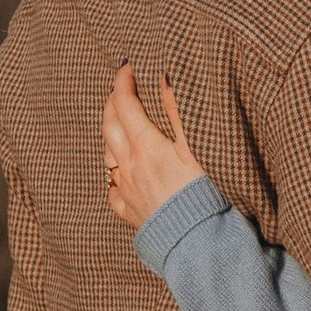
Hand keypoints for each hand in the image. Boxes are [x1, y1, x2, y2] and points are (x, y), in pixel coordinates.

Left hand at [102, 63, 206, 228]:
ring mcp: (126, 192)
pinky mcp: (130, 214)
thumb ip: (179, 111)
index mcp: (145, 146)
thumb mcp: (195, 147)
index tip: (127, 66)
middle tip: (121, 89)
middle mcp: (128, 167)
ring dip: (111, 134)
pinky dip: (114, 175)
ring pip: (107, 156)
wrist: (197, 244)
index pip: (124, 104)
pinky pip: (113, 190)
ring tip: (119, 124)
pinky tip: (120, 174)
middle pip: (109, 126)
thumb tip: (164, 77)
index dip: (123, 81)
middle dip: (112, 102)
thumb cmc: (202, 194)